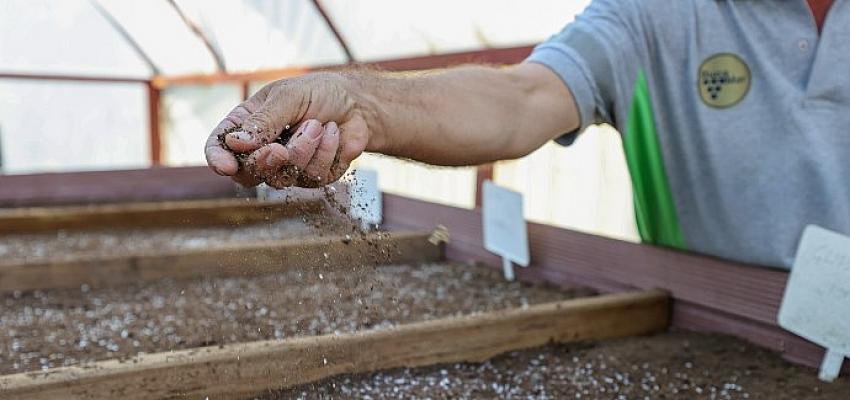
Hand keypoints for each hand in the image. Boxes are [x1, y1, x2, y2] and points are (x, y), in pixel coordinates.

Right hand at [204, 73, 371, 187]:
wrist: (357, 104)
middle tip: (280, 149)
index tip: (226, 167)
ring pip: (283, 177)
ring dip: (304, 149)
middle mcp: (262, 150)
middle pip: (248, 173)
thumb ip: (263, 121)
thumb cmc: (319, 93)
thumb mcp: (288, 97)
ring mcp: (287, 167)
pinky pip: (313, 176)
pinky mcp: (312, 177)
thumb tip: (236, 143)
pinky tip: (333, 133)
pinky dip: (326, 152)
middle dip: (265, 161)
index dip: (218, 159)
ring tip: (318, 124)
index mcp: (247, 126)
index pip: (220, 147)